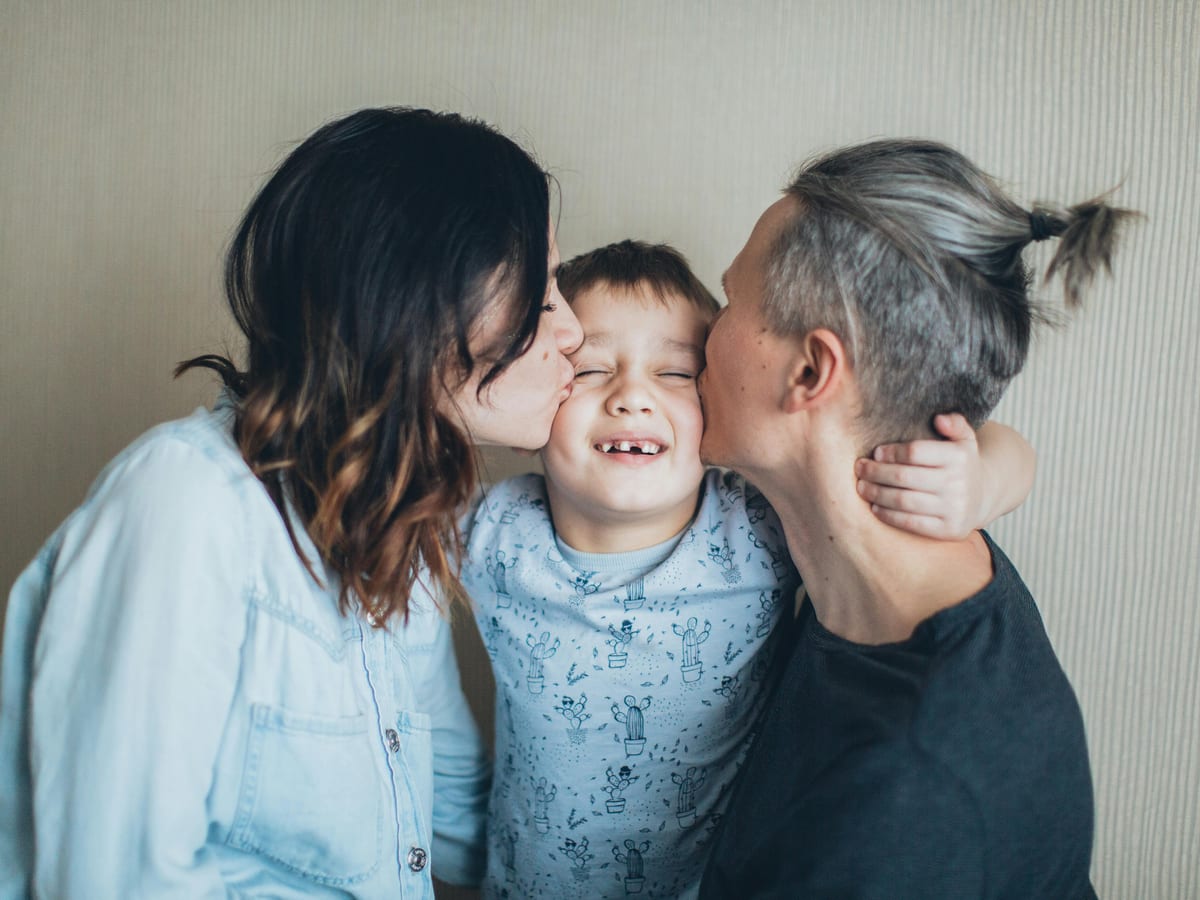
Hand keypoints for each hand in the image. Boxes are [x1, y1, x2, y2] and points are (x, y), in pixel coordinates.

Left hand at [855, 414, 983, 540]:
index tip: (876, 453)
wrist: (982, 499)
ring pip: (903, 500)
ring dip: (876, 493)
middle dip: (876, 472)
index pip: (915, 452)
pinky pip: (910, 522)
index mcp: (959, 457)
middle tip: (860, 469)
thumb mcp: (965, 439)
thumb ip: (955, 423)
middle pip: (904, 477)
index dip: (891, 453)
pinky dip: (888, 515)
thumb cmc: (961, 465)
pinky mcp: (947, 529)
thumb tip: (939, 419)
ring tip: (862, 487)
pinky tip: (875, 507)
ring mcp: (953, 508)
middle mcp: (958, 483)